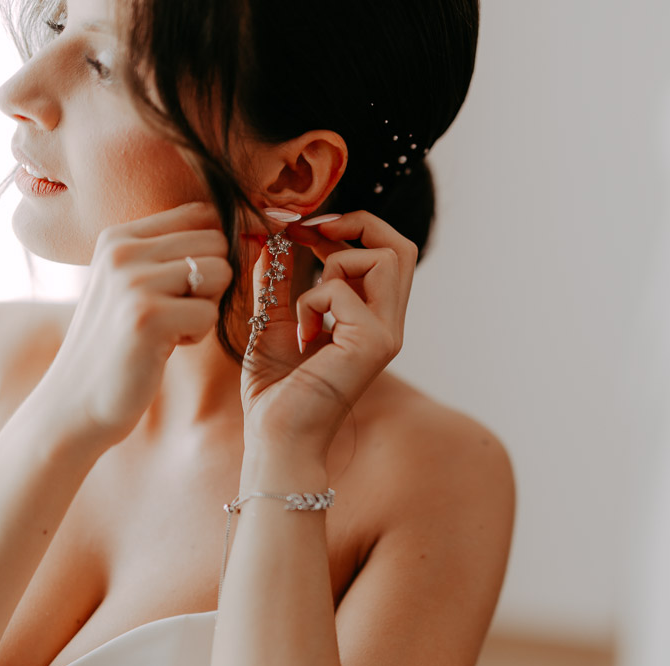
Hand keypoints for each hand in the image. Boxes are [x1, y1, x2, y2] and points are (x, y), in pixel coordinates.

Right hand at [40, 202, 231, 443]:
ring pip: (220, 272)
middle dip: (214, 281)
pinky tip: (164, 346)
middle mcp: (121, 249)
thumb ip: (177, 253)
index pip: (201, 212)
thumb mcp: (136, 285)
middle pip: (217, 241)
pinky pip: (210, 313)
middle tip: (179, 311)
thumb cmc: (119, 344)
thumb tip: (251, 231)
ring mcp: (131, 281)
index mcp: (118, 236)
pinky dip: (197, 335)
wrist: (74, 401)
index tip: (215, 272)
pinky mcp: (145, 316)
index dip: (225, 239)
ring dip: (206, 307)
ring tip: (171, 327)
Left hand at [240, 211, 416, 455]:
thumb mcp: (272, 317)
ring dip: (334, 262)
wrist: (276, 437)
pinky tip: (301, 335)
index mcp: (373, 317)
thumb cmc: (277, 389)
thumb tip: (269, 232)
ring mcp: (387, 334)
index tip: (305, 229)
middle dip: (356, 224)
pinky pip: (342, 289)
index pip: (387, 253)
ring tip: (306, 301)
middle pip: (400, 246)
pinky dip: (310, 300)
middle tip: (311, 232)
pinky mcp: (374, 343)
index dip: (351, 227)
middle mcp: (389, 324)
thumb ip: (277, 275)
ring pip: (384, 257)